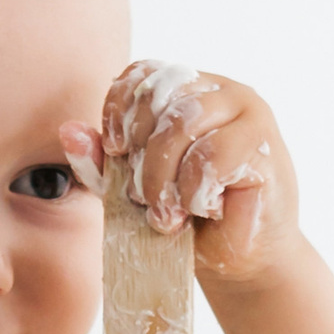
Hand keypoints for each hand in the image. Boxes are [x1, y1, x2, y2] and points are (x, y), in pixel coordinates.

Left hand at [86, 61, 298, 285]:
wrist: (238, 260)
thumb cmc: (189, 218)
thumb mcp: (132, 188)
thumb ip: (102, 161)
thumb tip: (68, 131)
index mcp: (188, 90)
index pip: (142, 73)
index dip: (119, 110)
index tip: (115, 152)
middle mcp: (220, 90)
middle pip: (159, 99)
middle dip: (142, 157)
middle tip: (146, 200)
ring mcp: (247, 111)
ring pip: (183, 125)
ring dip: (165, 179)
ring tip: (169, 215)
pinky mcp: (265, 142)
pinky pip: (212, 156)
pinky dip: (196, 192)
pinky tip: (203, 210)